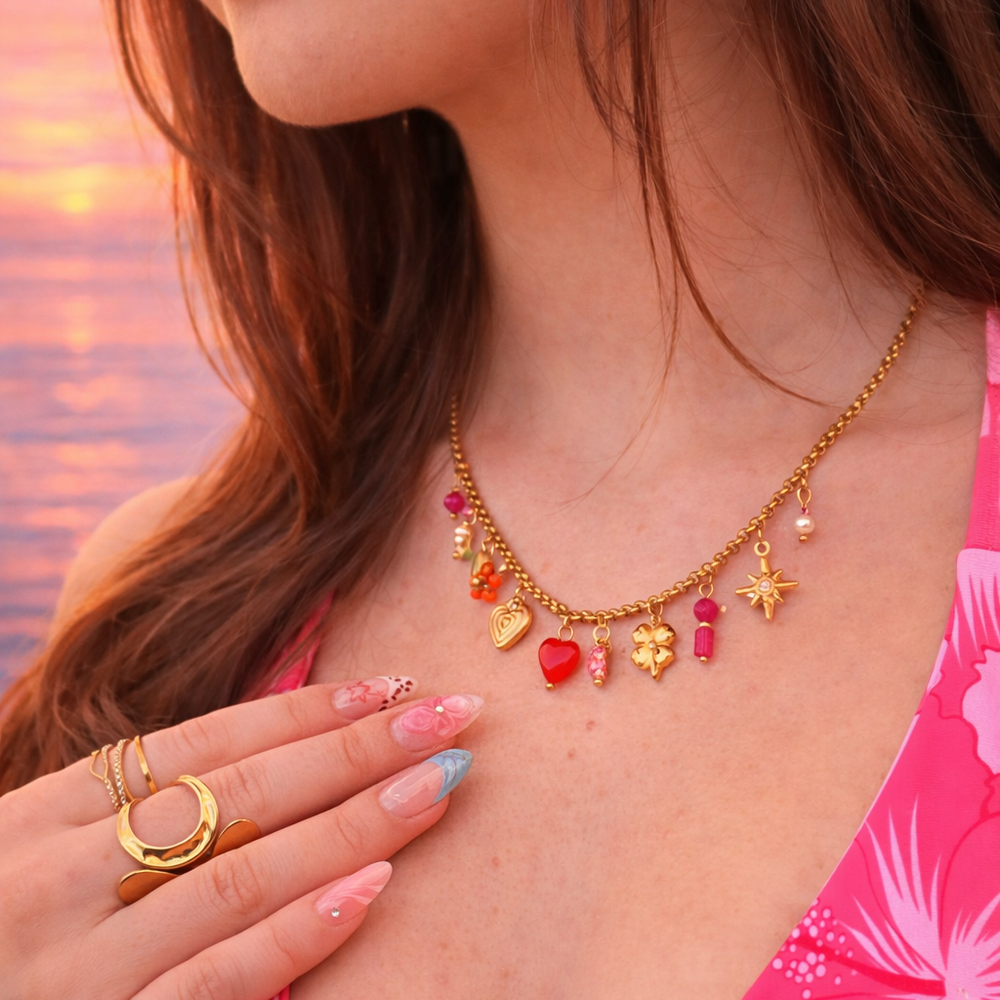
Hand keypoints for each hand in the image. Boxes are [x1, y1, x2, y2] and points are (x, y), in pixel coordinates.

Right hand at [0, 679, 482, 998]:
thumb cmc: (2, 936)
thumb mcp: (38, 855)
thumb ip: (135, 810)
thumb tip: (281, 750)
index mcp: (45, 814)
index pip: (206, 741)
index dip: (309, 710)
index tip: (393, 686)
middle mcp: (62, 876)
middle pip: (243, 792)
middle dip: (358, 748)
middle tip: (449, 715)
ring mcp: (82, 966)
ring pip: (245, 873)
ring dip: (356, 822)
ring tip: (439, 782)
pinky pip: (219, 979)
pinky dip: (299, 931)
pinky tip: (374, 887)